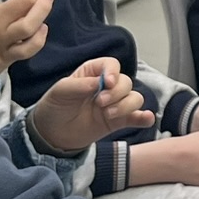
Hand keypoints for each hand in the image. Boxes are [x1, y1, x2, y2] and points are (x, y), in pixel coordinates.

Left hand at [29, 57, 154, 152]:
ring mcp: (115, 104)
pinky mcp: (119, 121)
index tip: (109, 83)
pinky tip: (146, 119)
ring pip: (135, 98)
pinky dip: (144, 117)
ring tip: (108, 115)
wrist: (52, 133)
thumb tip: (101, 82)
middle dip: (117, 93)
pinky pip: (137, 117)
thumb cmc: (55, 107)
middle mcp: (108, 86)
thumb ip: (80, 85)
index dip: (113, 72)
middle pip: (126, 82)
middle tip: (100, 103)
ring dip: (126, 106)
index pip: (111, 65)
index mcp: (93, 73)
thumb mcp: (61, 92)